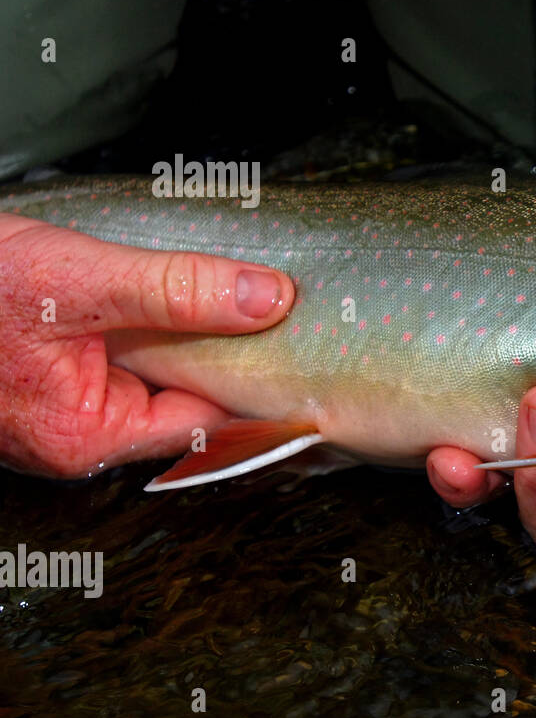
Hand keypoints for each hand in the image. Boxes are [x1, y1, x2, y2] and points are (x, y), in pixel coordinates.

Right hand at [0, 214, 292, 477]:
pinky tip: (177, 294)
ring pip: (156, 377)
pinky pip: (124, 360)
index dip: (257, 382)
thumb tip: (266, 298)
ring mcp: (61, 411)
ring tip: (240, 296)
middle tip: (280, 309)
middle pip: (186, 400)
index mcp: (87, 436)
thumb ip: (174, 291)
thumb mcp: (79, 280)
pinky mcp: (52, 381)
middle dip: (227, 354)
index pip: (209, 422)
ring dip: (188, 338)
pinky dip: (152, 329)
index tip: (302, 346)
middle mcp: (76, 437)